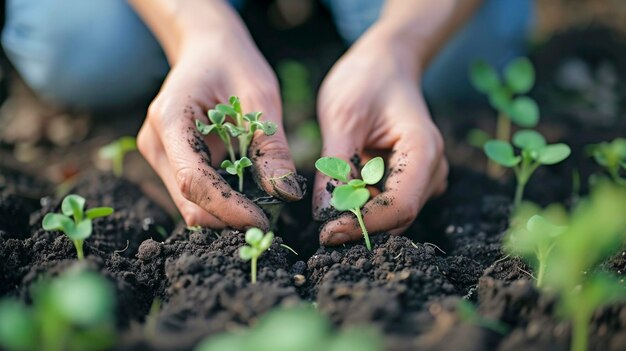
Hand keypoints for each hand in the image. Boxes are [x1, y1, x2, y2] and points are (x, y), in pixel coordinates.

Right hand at [137, 21, 302, 230]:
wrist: (207, 50)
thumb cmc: (233, 65)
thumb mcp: (261, 97)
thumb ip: (271, 146)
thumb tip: (287, 193)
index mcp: (170, 119)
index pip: (193, 180)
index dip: (228, 208)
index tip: (262, 221)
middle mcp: (154, 142)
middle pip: (187, 200)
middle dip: (228, 216)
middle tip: (270, 217)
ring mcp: (158, 154)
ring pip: (189, 203)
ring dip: (226, 211)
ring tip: (262, 202)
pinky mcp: (168, 161)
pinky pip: (194, 193)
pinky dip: (221, 200)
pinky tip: (247, 190)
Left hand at [313, 26, 447, 245]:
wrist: (385, 64)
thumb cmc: (365, 82)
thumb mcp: (342, 118)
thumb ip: (335, 167)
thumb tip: (324, 215)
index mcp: (423, 150)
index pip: (398, 207)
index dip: (363, 225)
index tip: (326, 233)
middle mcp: (432, 169)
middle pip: (397, 217)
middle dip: (359, 225)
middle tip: (320, 226)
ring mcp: (425, 177)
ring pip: (391, 215)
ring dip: (359, 215)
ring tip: (330, 201)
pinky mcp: (410, 180)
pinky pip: (386, 204)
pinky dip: (362, 205)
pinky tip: (342, 191)